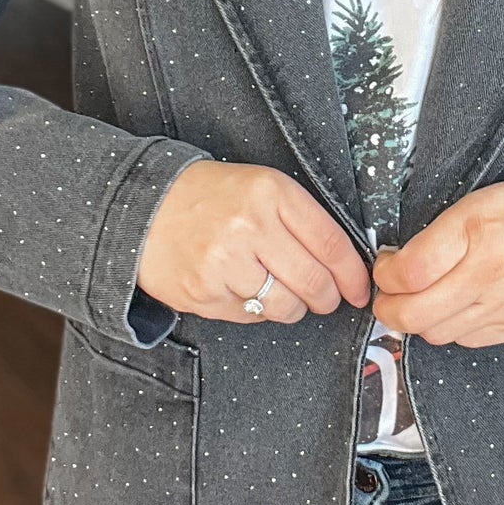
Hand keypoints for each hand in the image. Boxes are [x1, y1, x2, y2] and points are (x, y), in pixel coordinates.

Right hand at [137, 161, 371, 324]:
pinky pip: (251, 317)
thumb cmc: (209, 198)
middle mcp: (249, 226)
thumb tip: (343, 263)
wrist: (144, 207)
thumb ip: (301, 218)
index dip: (352, 274)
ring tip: (282, 293)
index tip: (359, 288)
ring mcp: (225, 263)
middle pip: (314, 281)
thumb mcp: (260, 187)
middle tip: (326, 298)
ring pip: (285, 306)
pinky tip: (245, 290)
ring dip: (293, 308)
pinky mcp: (205, 293)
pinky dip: (257, 311)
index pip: (330, 243)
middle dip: (328, 298)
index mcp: (271, 193)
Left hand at [371, 179, 503, 345]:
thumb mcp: (485, 201)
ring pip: (437, 332)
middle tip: (387, 294)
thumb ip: (441, 233)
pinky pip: (468, 340)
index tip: (385, 264)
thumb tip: (401, 260)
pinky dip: (451, 329)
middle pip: (414, 314)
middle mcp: (485, 278)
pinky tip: (454, 310)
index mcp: (474, 235)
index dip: (385, 272)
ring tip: (419, 300)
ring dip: (418, 320)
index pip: (408, 271)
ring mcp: (501, 310)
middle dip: (388, 307)